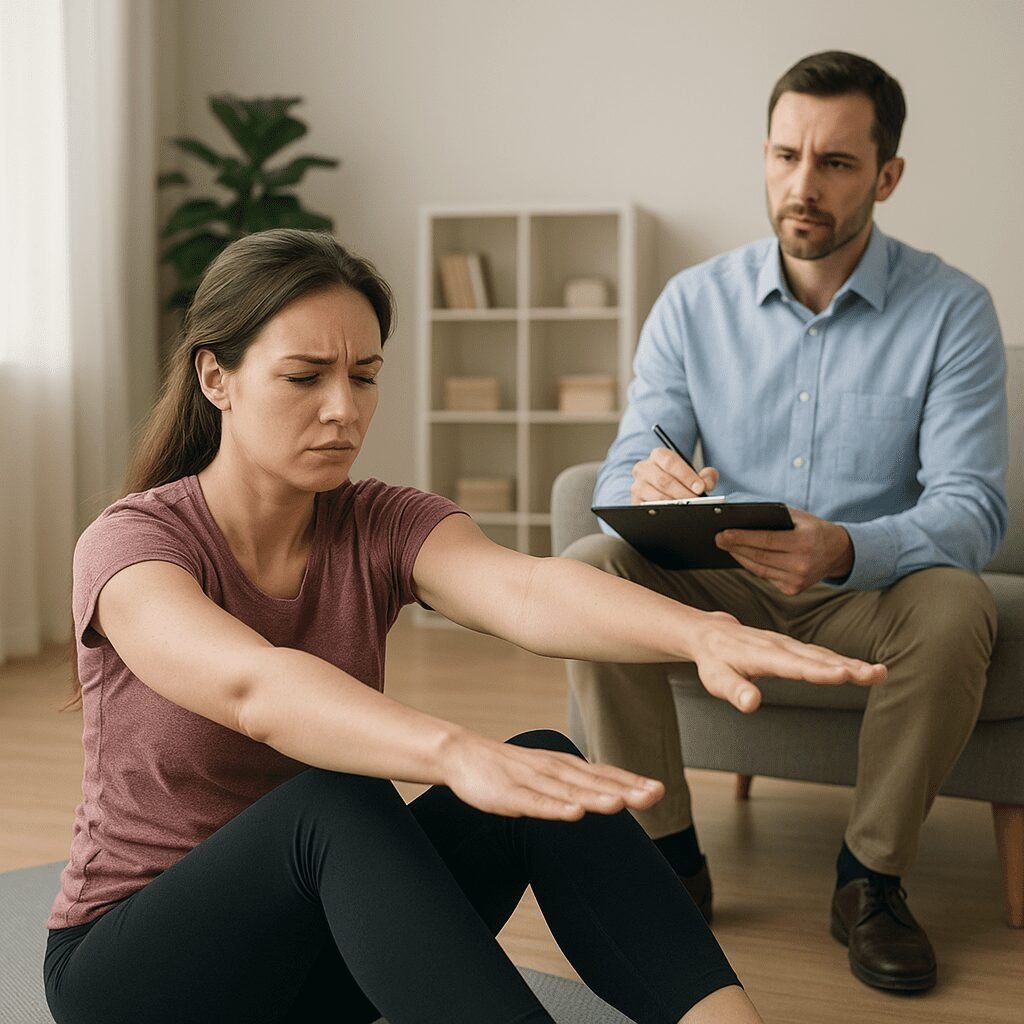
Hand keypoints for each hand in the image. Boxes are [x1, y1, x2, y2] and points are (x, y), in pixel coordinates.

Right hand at [439, 731, 664, 819]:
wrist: (463, 754)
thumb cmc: (510, 768)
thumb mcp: (549, 774)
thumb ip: (578, 785)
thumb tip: (614, 795)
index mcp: (564, 766)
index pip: (604, 774)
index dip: (631, 782)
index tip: (659, 790)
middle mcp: (553, 770)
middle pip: (593, 782)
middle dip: (625, 788)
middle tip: (655, 794)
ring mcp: (531, 781)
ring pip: (568, 791)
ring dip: (595, 797)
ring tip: (621, 804)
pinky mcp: (508, 795)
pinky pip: (535, 803)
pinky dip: (555, 808)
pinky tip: (573, 814)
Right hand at [631, 448, 718, 503]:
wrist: (662, 492)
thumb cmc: (678, 481)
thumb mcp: (693, 475)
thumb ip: (706, 475)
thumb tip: (707, 482)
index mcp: (658, 456)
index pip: (670, 462)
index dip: (686, 475)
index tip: (700, 487)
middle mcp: (644, 468)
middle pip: (664, 480)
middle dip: (683, 492)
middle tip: (695, 500)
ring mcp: (638, 485)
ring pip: (657, 496)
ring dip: (674, 503)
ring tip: (687, 507)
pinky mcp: (635, 501)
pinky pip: (649, 508)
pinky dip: (664, 511)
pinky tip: (674, 513)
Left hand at [690, 611, 886, 713]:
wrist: (710, 634)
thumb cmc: (713, 661)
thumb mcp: (715, 679)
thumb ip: (733, 691)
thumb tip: (751, 704)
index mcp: (762, 656)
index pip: (794, 666)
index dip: (819, 671)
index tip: (844, 674)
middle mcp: (780, 647)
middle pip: (817, 659)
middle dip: (848, 667)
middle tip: (878, 675)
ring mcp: (788, 645)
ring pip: (823, 655)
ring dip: (852, 664)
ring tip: (880, 673)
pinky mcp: (793, 647)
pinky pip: (821, 654)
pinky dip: (843, 660)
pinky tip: (863, 669)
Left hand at [714, 507, 852, 594]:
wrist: (838, 552)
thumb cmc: (813, 529)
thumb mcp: (798, 517)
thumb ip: (772, 515)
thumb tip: (739, 512)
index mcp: (803, 543)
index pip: (765, 540)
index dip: (741, 537)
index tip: (722, 533)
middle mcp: (801, 564)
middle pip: (759, 556)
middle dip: (735, 547)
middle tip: (718, 538)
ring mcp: (797, 581)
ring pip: (759, 569)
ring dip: (740, 557)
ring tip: (726, 546)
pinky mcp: (792, 590)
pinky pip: (765, 577)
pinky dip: (752, 566)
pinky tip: (742, 557)